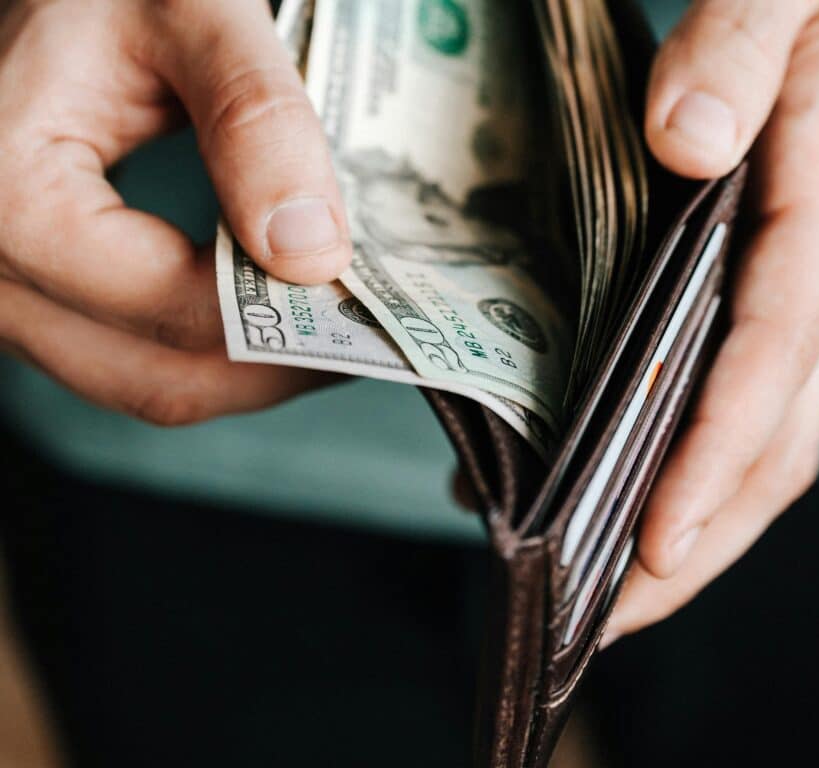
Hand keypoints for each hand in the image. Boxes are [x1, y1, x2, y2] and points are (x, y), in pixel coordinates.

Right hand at [0, 0, 349, 423]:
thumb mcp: (188, 13)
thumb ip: (255, 120)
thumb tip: (311, 251)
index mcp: (12, 200)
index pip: (176, 309)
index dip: (285, 324)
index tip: (369, 307)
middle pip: (162, 378)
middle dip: (278, 367)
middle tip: (367, 338)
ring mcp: (7, 293)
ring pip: (146, 383)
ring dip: (250, 371)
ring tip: (331, 331)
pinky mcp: (35, 295)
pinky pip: (129, 358)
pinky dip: (209, 353)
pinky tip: (267, 318)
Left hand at [605, 0, 818, 642]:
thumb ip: (741, 43)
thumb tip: (689, 142)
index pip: (771, 355)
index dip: (714, 455)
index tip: (651, 544)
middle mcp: (814, 262)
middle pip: (774, 434)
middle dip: (699, 539)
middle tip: (605, 619)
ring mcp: (798, 276)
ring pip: (762, 428)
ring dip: (693, 518)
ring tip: (599, 585)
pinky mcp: (773, 270)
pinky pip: (741, 383)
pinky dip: (688, 449)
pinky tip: (616, 468)